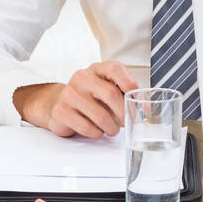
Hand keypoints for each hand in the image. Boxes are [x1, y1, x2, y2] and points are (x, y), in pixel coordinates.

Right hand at [14, 61, 138, 137]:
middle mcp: (82, 77)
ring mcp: (69, 93)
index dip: (131, 86)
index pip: (115, 70)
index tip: (139, 103)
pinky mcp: (61, 111)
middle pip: (110, 94)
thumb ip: (125, 93)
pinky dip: (97, 133)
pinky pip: (86, 127)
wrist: (58, 103)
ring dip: (111, 127)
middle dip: (124, 112)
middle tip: (128, 122)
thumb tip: (143, 107)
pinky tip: (98, 131)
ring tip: (113, 129)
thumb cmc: (90, 96)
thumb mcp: (107, 88)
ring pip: (99, 115)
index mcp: (97, 68)